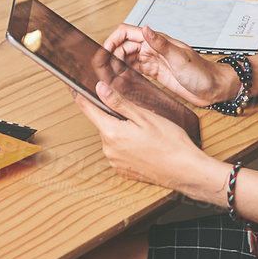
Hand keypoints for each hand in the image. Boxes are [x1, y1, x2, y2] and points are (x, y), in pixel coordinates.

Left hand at [73, 81, 226, 202]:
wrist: (185, 170)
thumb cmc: (170, 143)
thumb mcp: (144, 116)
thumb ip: (118, 102)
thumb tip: (99, 88)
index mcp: (112, 133)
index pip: (88, 109)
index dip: (80, 96)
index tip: (72, 88)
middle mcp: (109, 150)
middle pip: (103, 123)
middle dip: (114, 115)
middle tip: (136, 114)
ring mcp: (116, 162)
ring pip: (112, 137)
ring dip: (122, 131)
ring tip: (145, 132)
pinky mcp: (123, 170)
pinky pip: (119, 151)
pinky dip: (127, 145)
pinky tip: (145, 144)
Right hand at [102, 24, 237, 106]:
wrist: (215, 88)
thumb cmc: (202, 73)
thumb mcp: (181, 59)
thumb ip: (162, 44)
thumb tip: (145, 29)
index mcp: (157, 41)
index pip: (126, 33)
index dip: (112, 41)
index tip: (102, 53)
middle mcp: (153, 48)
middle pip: (122, 47)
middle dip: (109, 56)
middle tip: (100, 70)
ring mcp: (153, 61)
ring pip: (126, 59)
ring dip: (114, 65)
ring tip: (106, 77)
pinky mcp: (155, 73)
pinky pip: (133, 70)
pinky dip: (123, 74)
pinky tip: (118, 82)